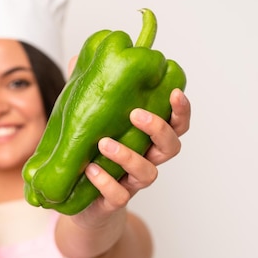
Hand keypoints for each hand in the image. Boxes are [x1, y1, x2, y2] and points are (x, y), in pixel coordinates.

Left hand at [79, 89, 190, 218]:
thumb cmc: (90, 152)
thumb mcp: (89, 119)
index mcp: (146, 138)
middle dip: (158, 128)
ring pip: (148, 172)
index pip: (176, 123)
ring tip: (104, 142)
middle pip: (171, 146)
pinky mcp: (114, 201)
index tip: (175, 90)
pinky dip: (107, 182)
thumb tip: (79, 56)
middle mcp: (147, 160)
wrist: (77, 200)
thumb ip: (89, 90)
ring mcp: (133, 183)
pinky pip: (119, 195)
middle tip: (137, 113)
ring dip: (128, 155)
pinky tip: (91, 169)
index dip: (181, 109)